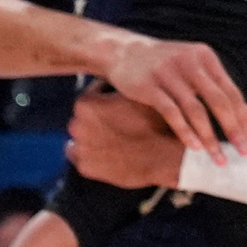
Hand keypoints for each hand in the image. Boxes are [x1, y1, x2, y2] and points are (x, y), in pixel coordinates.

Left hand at [66, 90, 186, 187]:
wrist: (170, 156)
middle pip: (85, 118)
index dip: (110, 97)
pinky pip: (86, 159)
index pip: (93, 94)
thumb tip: (119, 78)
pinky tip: (116, 153)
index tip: (123, 102)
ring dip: (96, 137)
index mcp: (85, 104)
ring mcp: (80, 148)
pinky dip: (97, 156)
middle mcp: (76, 125)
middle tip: (123, 121)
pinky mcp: (86, 168)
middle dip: (101, 118)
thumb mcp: (141, 93)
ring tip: (120, 138)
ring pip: (83, 139)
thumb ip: (122, 86)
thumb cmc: (158, 121)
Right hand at [101, 33, 246, 157]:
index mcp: (206, 58)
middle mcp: (190, 63)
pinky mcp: (149, 86)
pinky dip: (185, 131)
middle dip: (233, 129)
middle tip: (242, 151)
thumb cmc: (166, 66)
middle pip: (218, 100)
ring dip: (209, 136)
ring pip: (195, 110)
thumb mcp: (196, 70)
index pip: (231, 91)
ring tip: (218, 156)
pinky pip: (171, 113)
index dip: (242, 117)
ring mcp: (169, 73)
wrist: (124, 52)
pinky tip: (194, 147)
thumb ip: (221, 91)